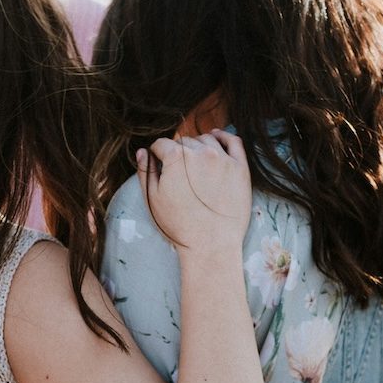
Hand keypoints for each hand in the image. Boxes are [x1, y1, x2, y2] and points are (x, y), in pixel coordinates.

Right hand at [137, 130, 251, 257]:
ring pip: (206, 139)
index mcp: (176, 158)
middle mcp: (200, 152)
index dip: (157, 153)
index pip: (161, 144)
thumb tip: (142, 152)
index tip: (158, 162)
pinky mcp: (240, 168)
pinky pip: (233, 141)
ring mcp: (223, 159)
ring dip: (198, 146)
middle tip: (178, 170)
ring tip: (195, 160)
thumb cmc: (179, 226)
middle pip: (184, 141)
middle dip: (177, 152)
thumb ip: (145, 173)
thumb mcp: (153, 201)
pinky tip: (216, 139)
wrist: (211, 245)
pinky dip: (223, 136)